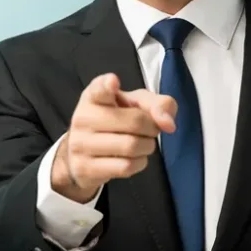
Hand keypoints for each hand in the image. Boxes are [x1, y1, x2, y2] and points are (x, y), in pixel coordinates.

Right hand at [51, 73, 176, 202]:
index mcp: (94, 96)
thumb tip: (169, 124)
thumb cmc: (116, 121)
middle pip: (136, 122)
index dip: (108, 85)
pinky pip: (126, 166)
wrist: (83, 155)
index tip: (113, 82)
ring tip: (141, 143)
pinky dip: (139, 162)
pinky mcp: (85, 168)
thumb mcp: (136, 104)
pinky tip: (134, 158)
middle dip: (152, 128)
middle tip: (149, 129)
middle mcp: (83, 117)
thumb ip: (158, 104)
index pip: (99, 88)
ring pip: (132, 146)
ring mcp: (81, 144)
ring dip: (147, 146)